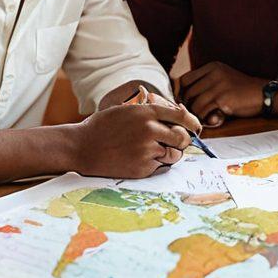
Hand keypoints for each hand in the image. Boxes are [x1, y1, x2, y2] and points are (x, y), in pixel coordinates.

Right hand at [68, 94, 201, 178]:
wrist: (81, 147)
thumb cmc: (103, 127)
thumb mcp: (127, 110)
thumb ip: (151, 112)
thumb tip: (177, 116)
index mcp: (146, 112)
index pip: (181, 116)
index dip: (193, 123)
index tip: (196, 128)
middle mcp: (150, 130)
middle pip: (183, 137)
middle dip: (182, 141)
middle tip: (176, 142)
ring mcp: (147, 150)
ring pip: (174, 154)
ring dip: (170, 153)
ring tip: (153, 151)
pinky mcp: (142, 168)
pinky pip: (161, 167)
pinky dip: (156, 164)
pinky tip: (139, 159)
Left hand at [178, 62, 266, 127]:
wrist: (262, 94)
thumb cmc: (241, 89)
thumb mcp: (222, 77)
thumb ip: (206, 82)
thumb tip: (182, 96)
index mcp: (212, 67)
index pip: (185, 79)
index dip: (181, 92)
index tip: (186, 102)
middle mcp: (214, 74)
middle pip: (188, 92)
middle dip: (189, 106)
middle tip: (195, 113)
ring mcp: (218, 86)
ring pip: (195, 104)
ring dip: (198, 114)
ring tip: (205, 117)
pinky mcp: (223, 100)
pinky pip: (204, 112)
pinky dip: (206, 119)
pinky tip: (214, 119)